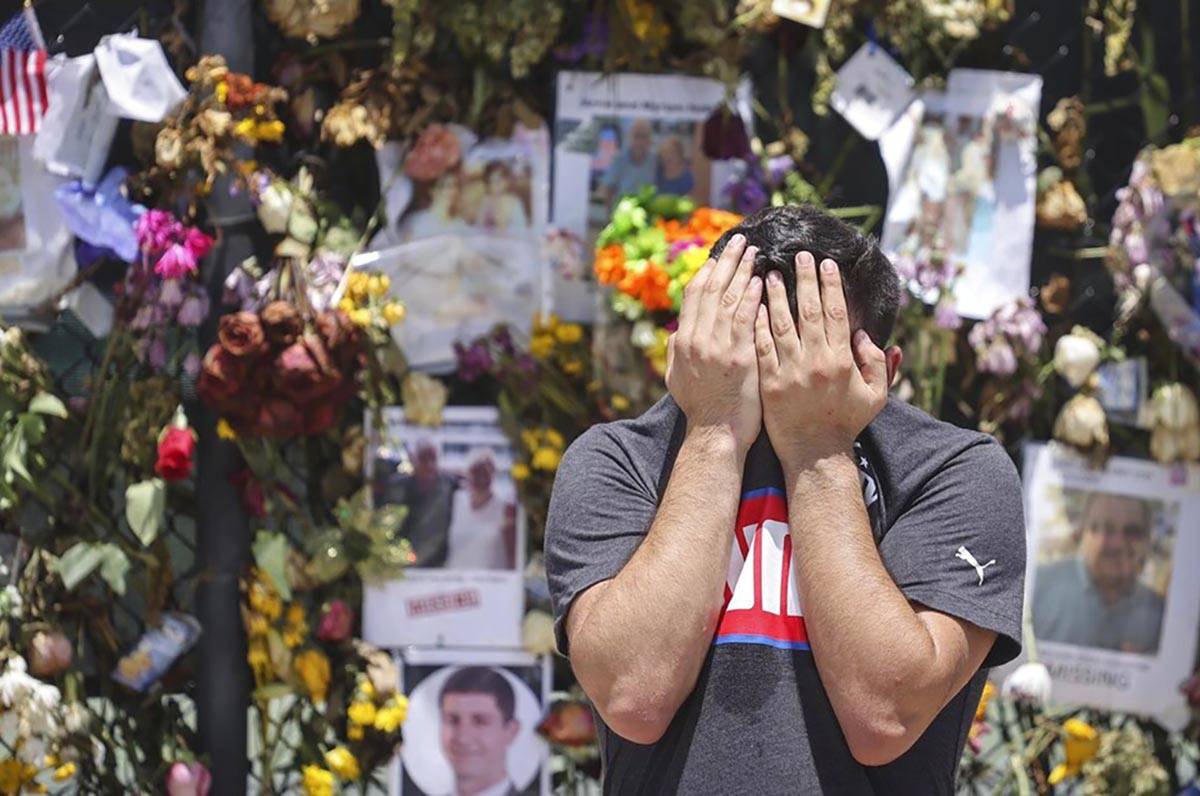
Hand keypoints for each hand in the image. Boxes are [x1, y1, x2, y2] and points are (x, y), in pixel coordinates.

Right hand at [666, 234, 763, 454]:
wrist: (715, 434)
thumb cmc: (701, 409)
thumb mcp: (677, 379)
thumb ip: (676, 353)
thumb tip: (676, 333)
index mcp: (684, 341)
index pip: (694, 296)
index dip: (707, 272)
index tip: (719, 255)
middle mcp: (698, 339)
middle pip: (712, 289)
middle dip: (727, 262)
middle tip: (741, 242)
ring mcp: (718, 347)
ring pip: (730, 299)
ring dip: (743, 272)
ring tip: (755, 253)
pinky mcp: (740, 356)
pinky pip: (747, 319)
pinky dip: (753, 297)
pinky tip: (762, 281)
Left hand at [754, 251, 888, 468]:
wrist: (815, 454)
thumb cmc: (846, 423)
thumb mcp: (875, 396)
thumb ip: (879, 364)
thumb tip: (868, 335)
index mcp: (842, 360)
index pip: (835, 313)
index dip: (830, 286)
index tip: (825, 264)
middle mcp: (815, 361)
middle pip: (808, 311)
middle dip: (803, 280)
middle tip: (799, 256)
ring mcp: (790, 371)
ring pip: (781, 324)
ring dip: (776, 296)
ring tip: (770, 273)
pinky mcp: (769, 383)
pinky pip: (762, 347)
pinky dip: (758, 325)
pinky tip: (753, 306)